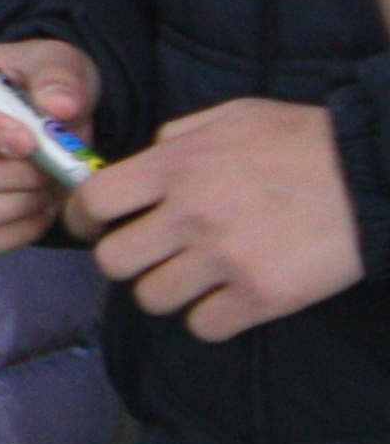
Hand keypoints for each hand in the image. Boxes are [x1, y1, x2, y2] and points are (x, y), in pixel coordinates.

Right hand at [0, 40, 103, 254]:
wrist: (46, 115)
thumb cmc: (39, 82)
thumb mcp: (57, 63)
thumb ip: (60, 78)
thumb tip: (61, 107)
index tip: (29, 142)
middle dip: (16, 175)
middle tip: (57, 165)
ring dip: (22, 203)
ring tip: (54, 182)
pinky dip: (23, 230)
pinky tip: (45, 205)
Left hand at [83, 98, 368, 338]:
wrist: (373, 175)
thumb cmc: (303, 141)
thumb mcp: (230, 117)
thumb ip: (176, 138)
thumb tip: (142, 160)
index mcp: (176, 166)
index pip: (93, 201)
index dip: (84, 218)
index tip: (92, 226)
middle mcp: (191, 214)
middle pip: (112, 260)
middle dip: (124, 260)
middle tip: (147, 255)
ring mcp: (225, 258)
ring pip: (152, 298)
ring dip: (166, 291)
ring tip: (191, 277)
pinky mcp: (261, 296)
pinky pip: (203, 326)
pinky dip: (209, 318)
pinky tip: (226, 299)